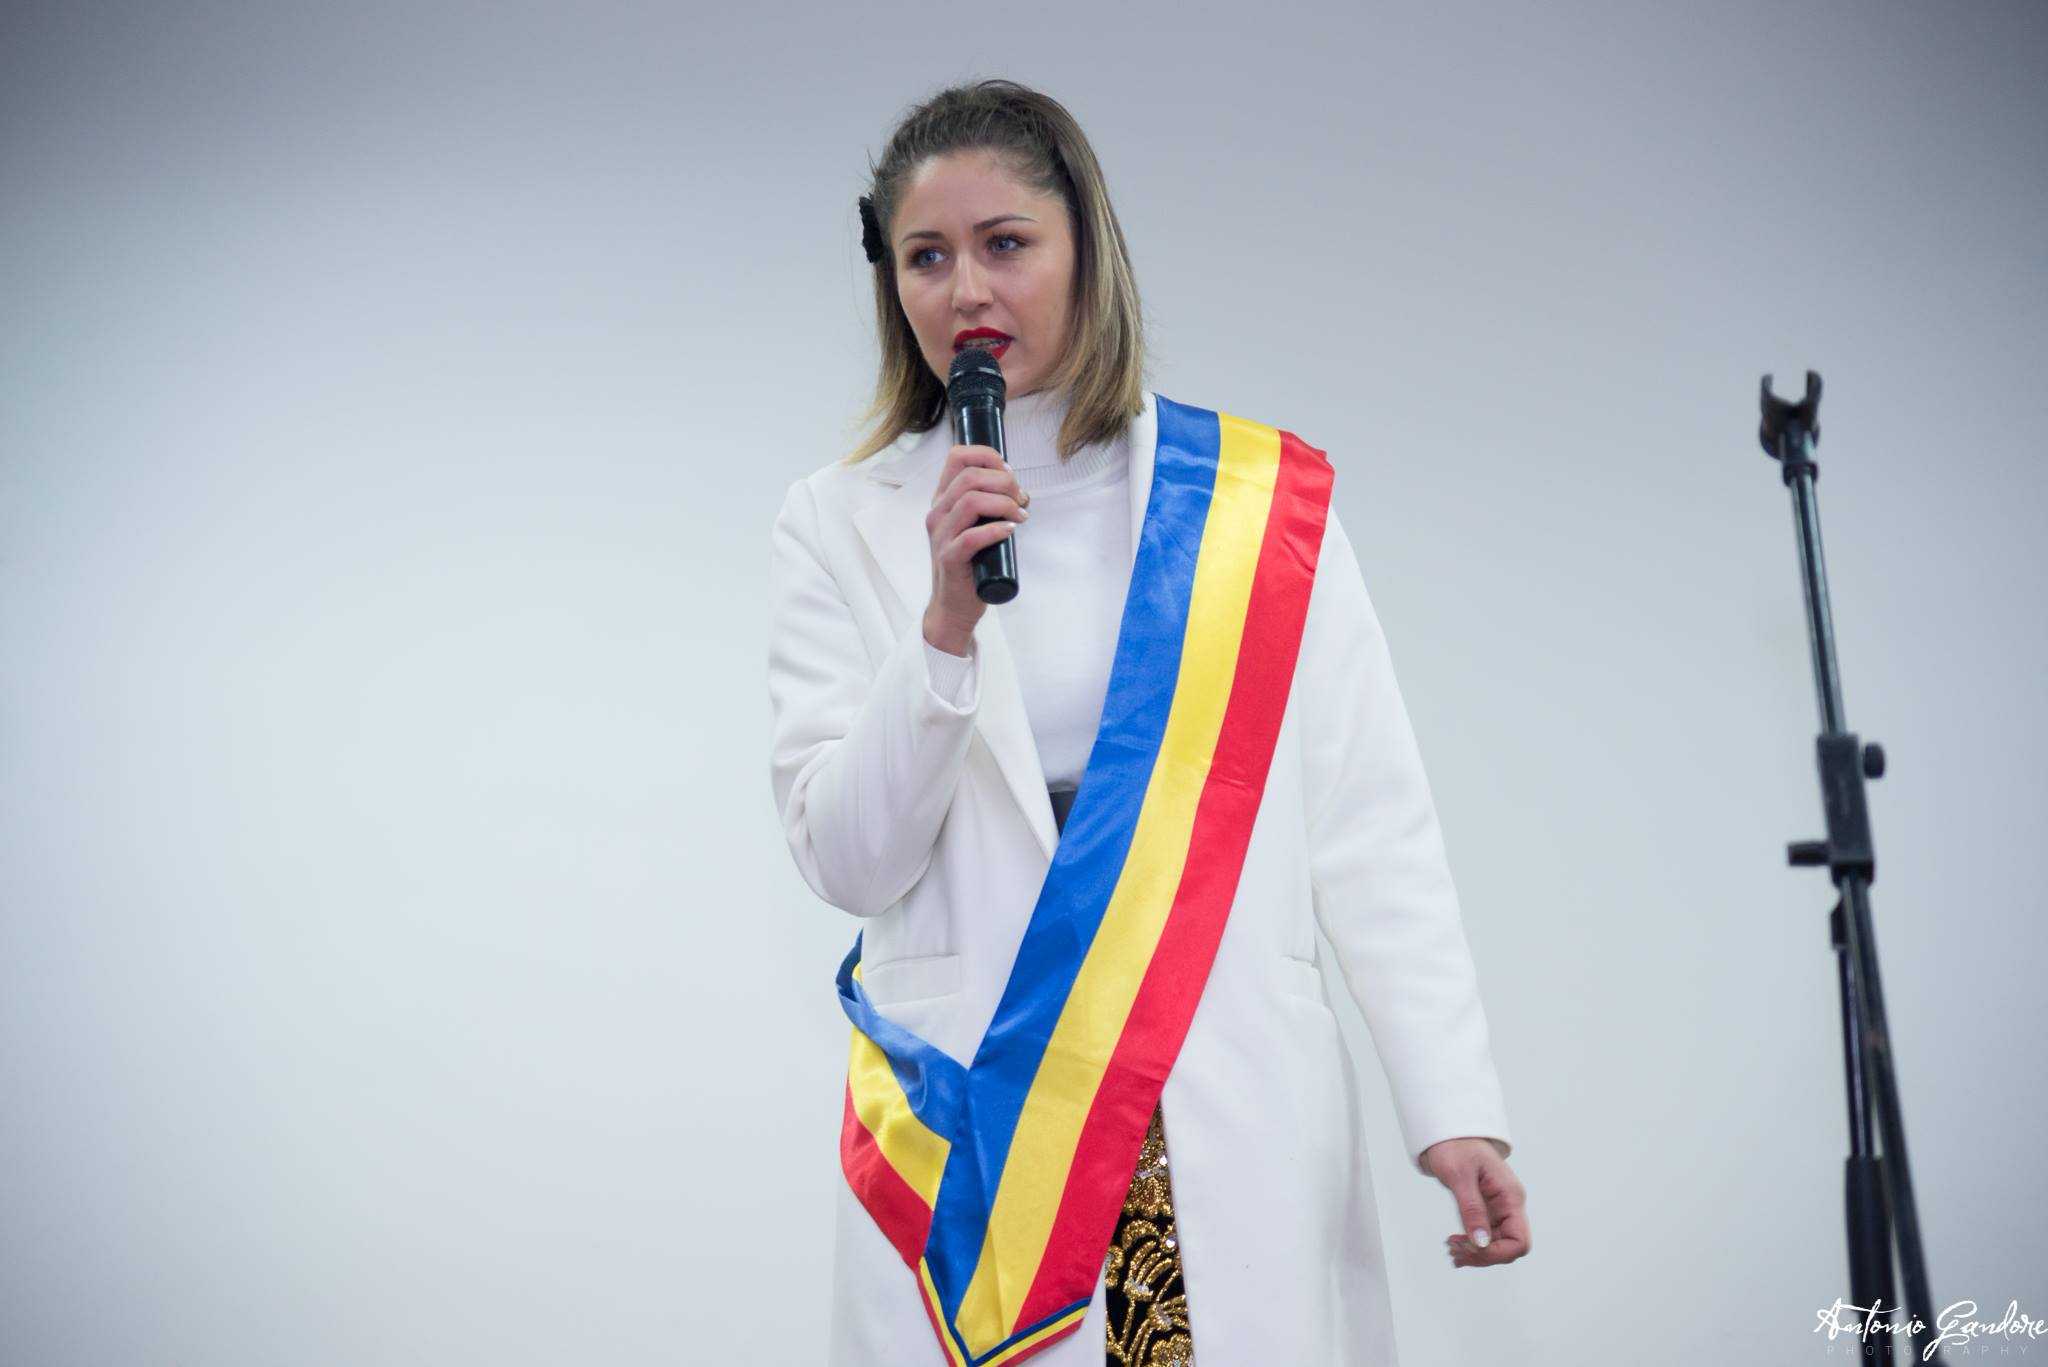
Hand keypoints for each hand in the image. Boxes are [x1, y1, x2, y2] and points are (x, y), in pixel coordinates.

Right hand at [922, 443, 1028, 653]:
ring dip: (1004, 504)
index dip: (988, 456)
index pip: (957, 456)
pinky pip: (972, 537)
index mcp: (943, 499)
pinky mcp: (949, 558)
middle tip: (1021, 499)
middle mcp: (938, 512)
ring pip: (971, 501)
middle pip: (970, 476)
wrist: (953, 605)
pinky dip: (996, 530)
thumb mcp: (976, 525)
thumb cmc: (970, 564)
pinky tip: (1011, 531)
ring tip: (1021, 515)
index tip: (1009, 473)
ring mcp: (941, 535)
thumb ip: (989, 505)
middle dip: (1004, 482)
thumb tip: (1019, 490)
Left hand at [1421, 1137, 1529, 1268]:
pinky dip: (1471, 1246)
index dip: (1496, 1252)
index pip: (1519, 1241)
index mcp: (1510, 1196)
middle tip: (1453, 1249)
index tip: (1468, 1245)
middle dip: (1483, 1255)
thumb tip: (1480, 1243)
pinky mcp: (1488, 1211)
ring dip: (1475, 1253)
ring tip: (1451, 1249)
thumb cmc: (1455, 1147)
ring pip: (1496, 1246)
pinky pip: (1485, 1237)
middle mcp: (1509, 1206)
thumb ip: (1471, 1209)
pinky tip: (1455, 1247)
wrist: (1448, 1134)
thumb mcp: (1460, 1176)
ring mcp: (1499, 1210)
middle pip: (1508, 1248)